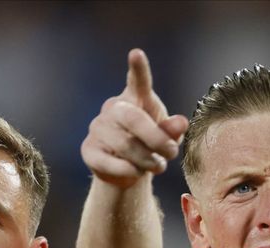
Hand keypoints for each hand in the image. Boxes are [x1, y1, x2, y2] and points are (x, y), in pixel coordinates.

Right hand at [81, 49, 189, 187]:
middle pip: (134, 119)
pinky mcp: (88, 150)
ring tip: (158, 166)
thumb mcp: (166, 137)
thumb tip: (181, 123)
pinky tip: (137, 172)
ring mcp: (97, 129)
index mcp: (134, 99)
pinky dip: (128, 170)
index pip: (136, 81)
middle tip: (172, 153)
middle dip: (156, 139)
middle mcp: (113, 109)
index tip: (136, 53)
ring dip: (147, 160)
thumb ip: (172, 129)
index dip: (138, 68)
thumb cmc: (149, 145)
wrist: (127, 171)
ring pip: (125, 145)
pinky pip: (110, 162)